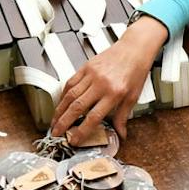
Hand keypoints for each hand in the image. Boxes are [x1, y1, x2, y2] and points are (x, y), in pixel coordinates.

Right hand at [50, 18, 165, 142]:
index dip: (82, 131)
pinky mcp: (86, 67)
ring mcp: (91, 74)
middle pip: (77, 107)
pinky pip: (70, 82)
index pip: (94, 116)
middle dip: (64, 123)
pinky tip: (60, 104)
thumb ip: (123, 116)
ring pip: (70, 95)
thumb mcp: (133, 97)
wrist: (134, 49)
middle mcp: (101, 84)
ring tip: (54, 122)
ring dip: (60, 110)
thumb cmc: (135, 72)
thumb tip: (121, 134)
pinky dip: (63, 94)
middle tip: (56, 134)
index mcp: (114, 94)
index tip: (74, 140)